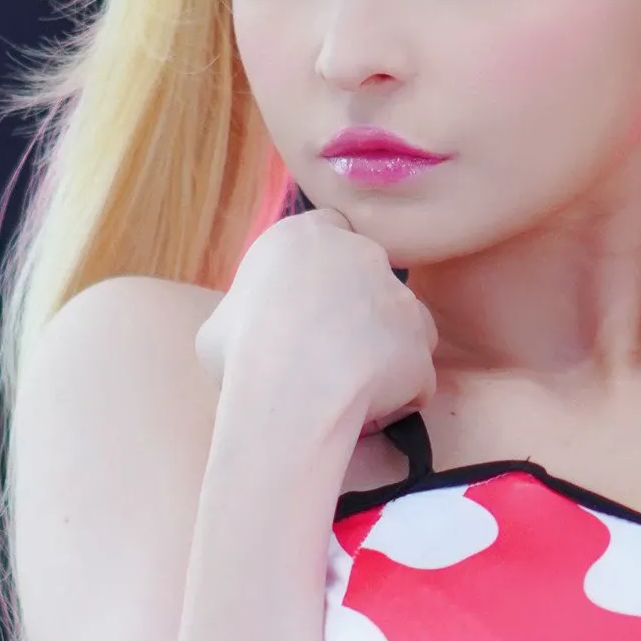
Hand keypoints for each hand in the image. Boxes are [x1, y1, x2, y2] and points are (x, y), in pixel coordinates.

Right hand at [195, 207, 436, 435]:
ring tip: (353, 388)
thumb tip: (249, 330)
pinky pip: (416, 370)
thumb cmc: (242, 356)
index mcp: (303, 236)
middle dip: (359, 310)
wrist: (290, 394)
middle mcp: (359, 252)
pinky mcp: (420, 338)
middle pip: (370, 275)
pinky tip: (371, 410)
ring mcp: (397, 294)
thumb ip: (248, 311)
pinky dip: (401, 392)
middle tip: (331, 353)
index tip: (313, 303)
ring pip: (400, 323)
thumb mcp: (220, 324)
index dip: (324, 271)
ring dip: (385, 351)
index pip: (329, 230)